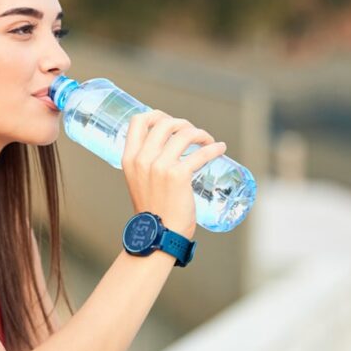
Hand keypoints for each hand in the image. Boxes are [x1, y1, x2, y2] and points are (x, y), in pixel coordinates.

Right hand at [121, 110, 226, 238]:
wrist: (158, 235)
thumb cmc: (153, 213)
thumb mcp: (139, 183)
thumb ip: (146, 167)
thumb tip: (165, 152)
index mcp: (130, 159)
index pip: (138, 121)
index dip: (156, 115)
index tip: (169, 121)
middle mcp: (143, 159)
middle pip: (165, 122)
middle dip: (183, 124)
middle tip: (193, 134)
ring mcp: (160, 166)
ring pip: (184, 133)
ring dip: (200, 133)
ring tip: (208, 140)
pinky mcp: (179, 175)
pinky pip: (201, 153)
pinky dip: (214, 148)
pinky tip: (220, 148)